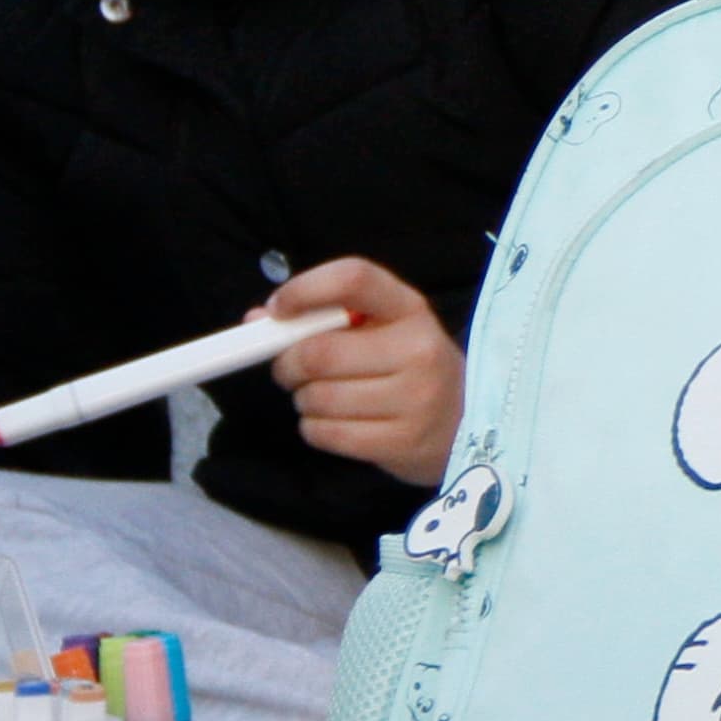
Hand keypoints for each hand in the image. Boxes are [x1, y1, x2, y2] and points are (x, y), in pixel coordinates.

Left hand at [263, 258, 462, 483]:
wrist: (464, 421)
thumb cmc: (408, 367)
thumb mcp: (380, 330)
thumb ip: (320, 319)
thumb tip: (255, 320)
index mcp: (410, 309)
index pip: (354, 279)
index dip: (305, 289)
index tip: (278, 310)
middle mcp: (419, 348)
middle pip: (319, 352)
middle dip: (288, 365)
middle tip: (295, 371)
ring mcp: (415, 397)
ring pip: (316, 397)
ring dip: (305, 401)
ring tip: (330, 399)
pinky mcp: (402, 441)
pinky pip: (323, 433)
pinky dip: (315, 429)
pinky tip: (341, 424)